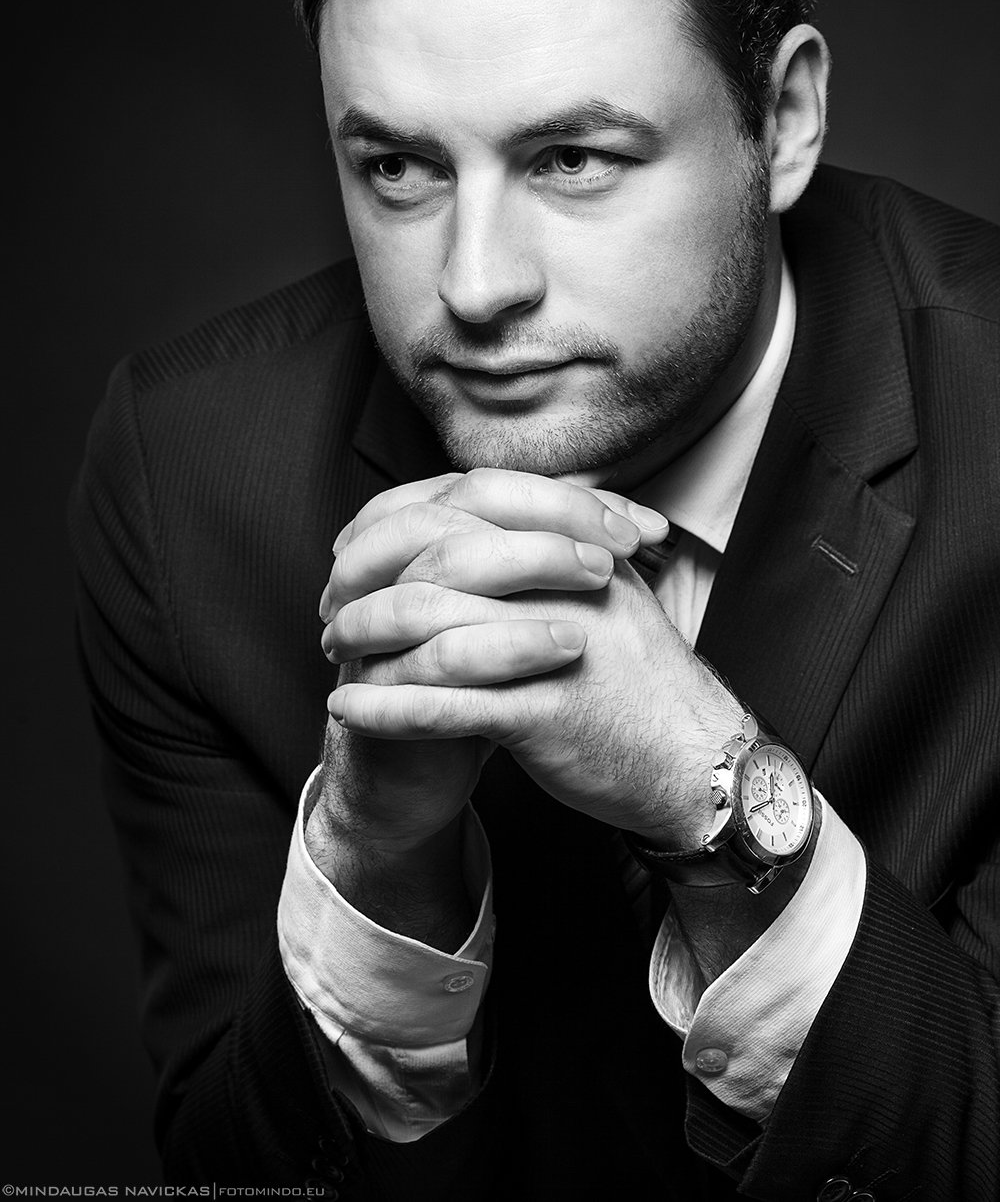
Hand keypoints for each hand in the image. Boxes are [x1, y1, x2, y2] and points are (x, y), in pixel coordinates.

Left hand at [320, 468, 741, 849]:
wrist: (700, 763)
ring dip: (367, 640)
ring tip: (334, 656)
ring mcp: (554, 647)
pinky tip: (347, 709)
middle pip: (436, 559)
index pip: (464, 509)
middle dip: (370, 582)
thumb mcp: (611, 592)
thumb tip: (488, 516)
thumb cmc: (643, 681)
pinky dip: (385, 706)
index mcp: (574, 548)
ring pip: (431, 626)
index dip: (396, 527)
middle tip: (333, 610)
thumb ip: (558, 548)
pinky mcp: (545, 713)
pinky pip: (445, 704)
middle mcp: (562, 586)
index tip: (356, 555)